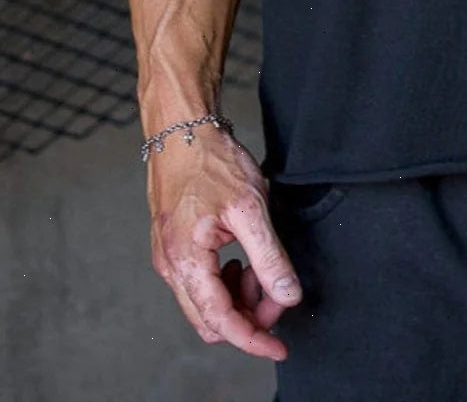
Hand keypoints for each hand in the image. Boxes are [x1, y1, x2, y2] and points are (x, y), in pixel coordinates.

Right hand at [148, 131, 302, 360]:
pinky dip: (224, 283)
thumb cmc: (212, 162)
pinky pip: (199, 284)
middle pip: (210, 320)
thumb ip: (269, 257)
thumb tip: (287, 296)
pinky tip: (242, 259)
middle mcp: (170, 267)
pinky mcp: (173, 248)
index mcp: (185, 261)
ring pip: (205, 304)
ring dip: (236, 299)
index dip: (253, 339)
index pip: (220, 321)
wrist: (182, 131)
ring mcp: (168, 258)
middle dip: (248, 317)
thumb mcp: (250, 207)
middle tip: (277, 293)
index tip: (280, 346)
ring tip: (259, 269)